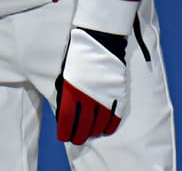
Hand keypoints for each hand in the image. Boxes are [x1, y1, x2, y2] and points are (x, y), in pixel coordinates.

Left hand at [55, 26, 128, 144]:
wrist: (100, 40)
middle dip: (78, 135)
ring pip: (99, 123)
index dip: (65, 131)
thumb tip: (63, 112)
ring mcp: (105, 96)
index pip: (67, 118)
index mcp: (71, 88)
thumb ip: (65, 92)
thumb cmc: (78, 55)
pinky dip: (109, 126)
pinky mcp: (118, 94)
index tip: (63, 137)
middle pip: (83, 124)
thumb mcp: (65, 72)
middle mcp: (88, 95)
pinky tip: (104, 131)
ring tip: (88, 136)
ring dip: (92, 132)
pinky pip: (114, 117)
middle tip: (76, 140)